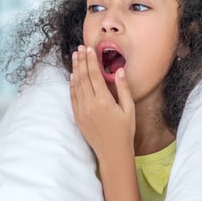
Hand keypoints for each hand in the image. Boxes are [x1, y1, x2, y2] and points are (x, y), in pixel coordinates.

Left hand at [70, 44, 133, 165]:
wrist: (112, 151)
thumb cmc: (124, 131)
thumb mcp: (129, 109)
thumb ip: (123, 88)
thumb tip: (119, 70)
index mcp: (104, 101)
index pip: (94, 75)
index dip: (91, 60)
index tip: (89, 49)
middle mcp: (90, 104)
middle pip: (83, 77)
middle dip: (81, 61)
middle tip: (80, 48)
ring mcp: (82, 111)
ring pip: (76, 86)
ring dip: (75, 70)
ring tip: (75, 57)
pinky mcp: (78, 117)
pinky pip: (73, 97)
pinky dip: (72, 85)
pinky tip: (73, 76)